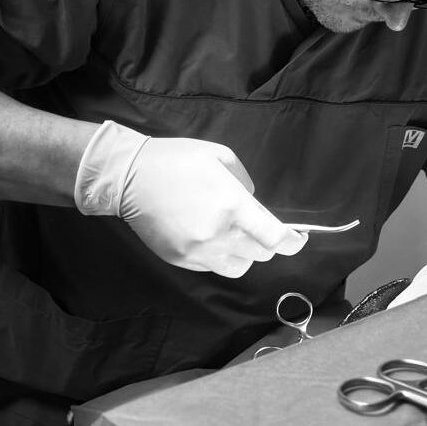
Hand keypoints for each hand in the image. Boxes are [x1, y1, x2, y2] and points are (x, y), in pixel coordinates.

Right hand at [75, 121, 326, 277]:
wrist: (128, 177)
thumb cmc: (177, 160)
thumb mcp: (220, 157)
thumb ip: (245, 184)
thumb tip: (254, 206)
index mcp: (231, 206)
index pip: (273, 237)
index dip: (292, 243)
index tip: (298, 239)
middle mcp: (217, 235)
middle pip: (260, 254)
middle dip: (267, 242)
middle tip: (261, 227)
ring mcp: (197, 252)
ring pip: (239, 267)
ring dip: (245, 254)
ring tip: (236, 235)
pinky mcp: (180, 260)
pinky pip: (213, 267)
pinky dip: (221, 257)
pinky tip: (211, 237)